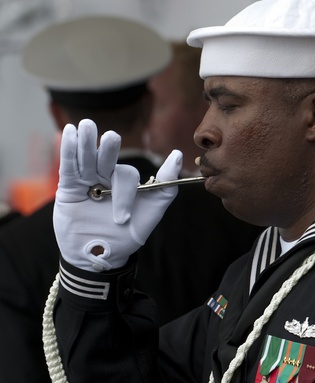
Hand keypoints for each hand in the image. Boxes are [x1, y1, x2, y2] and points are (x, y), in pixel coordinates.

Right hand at [53, 119, 181, 271]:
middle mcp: (105, 178)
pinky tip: (69, 133)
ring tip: (86, 125)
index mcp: (125, 183)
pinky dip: (68, 151)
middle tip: (110, 135)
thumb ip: (165, 185)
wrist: (100, 257)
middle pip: (105, 159)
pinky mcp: (68, 189)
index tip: (123, 219)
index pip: (125, 175)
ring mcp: (86, 182)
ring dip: (85, 144)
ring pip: (86, 159)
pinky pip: (68, 168)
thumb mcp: (152, 212)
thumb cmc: (127, 236)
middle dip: (106, 148)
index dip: (125, 194)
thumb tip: (178, 155)